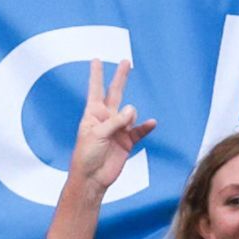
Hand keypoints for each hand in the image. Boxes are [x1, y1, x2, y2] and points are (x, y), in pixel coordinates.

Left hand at [63, 57, 155, 200]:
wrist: (93, 179)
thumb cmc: (86, 156)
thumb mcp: (97, 134)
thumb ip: (115, 121)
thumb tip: (133, 110)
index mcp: (93, 114)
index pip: (95, 89)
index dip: (96, 74)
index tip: (96, 59)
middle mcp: (106, 118)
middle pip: (115, 93)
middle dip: (120, 77)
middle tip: (126, 62)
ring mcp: (118, 129)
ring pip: (129, 113)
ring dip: (130, 115)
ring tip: (127, 122)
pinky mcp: (127, 141)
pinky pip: (139, 131)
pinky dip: (146, 127)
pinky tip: (151, 123)